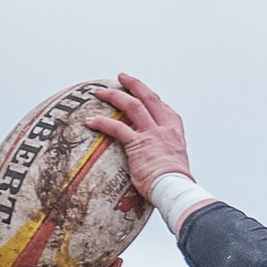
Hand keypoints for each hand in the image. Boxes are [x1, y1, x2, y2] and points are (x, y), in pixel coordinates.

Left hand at [87, 74, 196, 208]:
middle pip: (149, 98)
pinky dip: (102, 122)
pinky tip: (90, 121)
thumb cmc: (174, 184)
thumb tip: (161, 169)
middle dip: (134, 84)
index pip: (165, 109)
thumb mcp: (176, 166)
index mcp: (175, 132)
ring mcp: (151, 134)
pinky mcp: (137, 144)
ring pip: (132, 105)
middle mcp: (164, 128)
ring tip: (100, 91)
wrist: (174, 189)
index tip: (145, 95)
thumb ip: (166, 160)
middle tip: (122, 77)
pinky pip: (117, 128)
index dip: (153, 99)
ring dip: (114, 95)